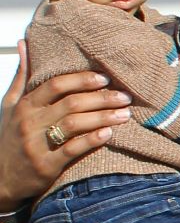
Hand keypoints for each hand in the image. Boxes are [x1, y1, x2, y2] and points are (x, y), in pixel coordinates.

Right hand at [0, 42, 130, 210]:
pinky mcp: (47, 165)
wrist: (1, 179)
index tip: (105, 78)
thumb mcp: (9, 106)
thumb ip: (22, 77)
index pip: (56, 85)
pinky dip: (92, 140)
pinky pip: (73, 149)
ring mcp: (38, 144)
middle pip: (71, 103)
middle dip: (101, 98)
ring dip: (103, 117)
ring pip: (75, 124)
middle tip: (124, 96)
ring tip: (125, 113)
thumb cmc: (10, 138)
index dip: (82, 80)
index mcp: (24, 105)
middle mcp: (30, 122)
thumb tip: (24, 43)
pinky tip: (110, 133)